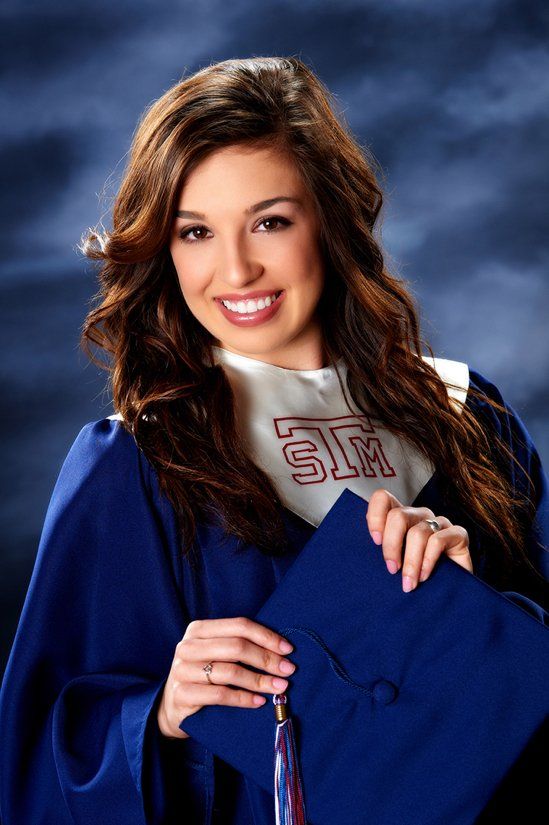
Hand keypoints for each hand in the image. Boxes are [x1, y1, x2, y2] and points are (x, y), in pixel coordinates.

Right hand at [157, 617, 295, 738]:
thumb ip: (239, 646)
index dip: (266, 636)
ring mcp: (182, 670)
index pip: (239, 625)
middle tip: (288, 670)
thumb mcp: (216, 654)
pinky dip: (243, 698)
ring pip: (229, 671)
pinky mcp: (182, 694)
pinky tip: (259, 701)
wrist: (173, 707)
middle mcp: (188, 646)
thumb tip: (281, 650)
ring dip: (259, 680)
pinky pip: (219, 694)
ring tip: (279, 687)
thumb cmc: (203, 676)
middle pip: (236, 647)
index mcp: (199, 629)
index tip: (288, 650)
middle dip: (266, 659)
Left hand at [366, 488, 472, 591]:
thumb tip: (363, 553)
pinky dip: (428, 561)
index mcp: (401, 517)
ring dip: (410, 562)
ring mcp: (439, 522)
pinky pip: (438, 541)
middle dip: (392, 546)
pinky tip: (424, 576)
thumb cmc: (416, 576)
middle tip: (391, 570)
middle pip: (398, 516)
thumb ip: (382, 552)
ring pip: (417, 533)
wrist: (450, 591)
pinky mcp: (458, 534)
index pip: (383, 498)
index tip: (375, 541)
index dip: (375, 515)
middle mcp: (419, 515)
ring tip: (408, 583)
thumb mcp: (394, 562)